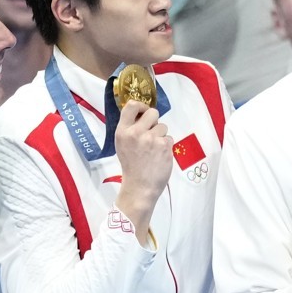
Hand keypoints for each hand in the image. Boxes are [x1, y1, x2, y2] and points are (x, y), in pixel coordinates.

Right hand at [114, 101, 173, 238]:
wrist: (140, 187)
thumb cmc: (131, 166)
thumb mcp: (122, 145)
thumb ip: (130, 129)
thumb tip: (141, 114)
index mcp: (123, 131)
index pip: (132, 105)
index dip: (141, 106)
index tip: (144, 112)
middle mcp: (136, 132)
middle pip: (153, 112)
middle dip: (155, 121)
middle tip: (152, 133)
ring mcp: (151, 139)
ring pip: (163, 126)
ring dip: (161, 136)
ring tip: (154, 149)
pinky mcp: (164, 146)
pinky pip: (169, 138)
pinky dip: (166, 146)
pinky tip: (159, 156)